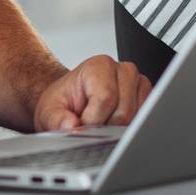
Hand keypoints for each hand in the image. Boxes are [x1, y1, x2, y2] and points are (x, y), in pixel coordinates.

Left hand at [31, 56, 151, 132]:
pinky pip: (142, 121)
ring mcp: (138, 83)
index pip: (106, 98)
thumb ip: (57, 119)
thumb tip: (72, 126)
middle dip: (105, 127)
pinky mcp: (146, 98)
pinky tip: (112, 122)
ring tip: (101, 121)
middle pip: (124, 111)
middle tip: (90, 123)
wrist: (70, 102)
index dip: (92, 119)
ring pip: (134, 118)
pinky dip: (126, 128)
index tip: (80, 123)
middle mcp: (124, 70)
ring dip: (116, 129)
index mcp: (100, 65)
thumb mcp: (49, 111)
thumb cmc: (64, 102)